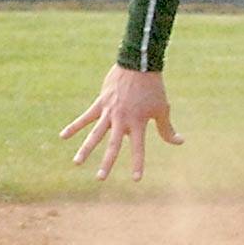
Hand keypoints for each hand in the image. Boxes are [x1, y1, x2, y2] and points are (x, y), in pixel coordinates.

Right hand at [60, 65, 182, 180]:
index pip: (138, 147)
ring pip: (95, 134)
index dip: (138, 163)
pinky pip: (85, 117)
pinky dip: (74, 126)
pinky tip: (63, 136)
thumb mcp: (162, 108)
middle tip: (100, 178)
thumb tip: (180, 142)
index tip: (136, 179)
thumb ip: (167, 128)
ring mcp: (109, 112)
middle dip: (107, 162)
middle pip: (113, 145)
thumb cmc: (154, 89)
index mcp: (138, 122)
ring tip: (77, 162)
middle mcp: (122, 120)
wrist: (140, 65)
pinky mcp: (100, 103)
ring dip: (85, 149)